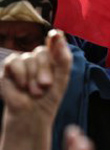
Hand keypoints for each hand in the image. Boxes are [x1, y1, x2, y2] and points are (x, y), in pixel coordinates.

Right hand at [0, 30, 71, 149]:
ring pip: (27, 58)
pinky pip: (13, 62)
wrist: (32, 115)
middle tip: (45, 85)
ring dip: (33, 76)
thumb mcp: (62, 77)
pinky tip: (22, 86)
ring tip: (35, 91)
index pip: (54, 42)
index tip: (55, 34)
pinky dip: (20, 74)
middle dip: (45, 70)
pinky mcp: (6, 72)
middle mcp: (36, 59)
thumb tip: (57, 34)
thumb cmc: (49, 97)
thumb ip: (62, 57)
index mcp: (52, 58)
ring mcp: (21, 64)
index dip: (55, 38)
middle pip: (41, 52)